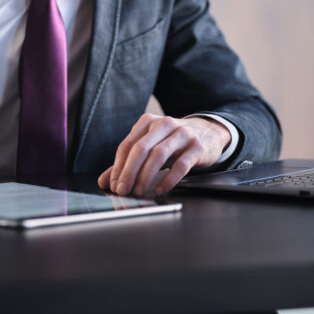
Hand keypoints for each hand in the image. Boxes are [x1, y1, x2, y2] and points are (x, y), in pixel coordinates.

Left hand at [97, 114, 230, 196]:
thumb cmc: (174, 142)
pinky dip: (168, 179)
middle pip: (141, 148)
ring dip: (146, 175)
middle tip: (123, 190)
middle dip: (129, 171)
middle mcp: (164, 124)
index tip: (114, 185)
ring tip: (139, 191)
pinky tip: (160, 189)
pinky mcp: (197, 147)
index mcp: (148, 122)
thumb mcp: (151, 148)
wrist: (208, 133)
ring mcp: (182, 134)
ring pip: (159, 154)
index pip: (127, 144)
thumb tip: (105, 180)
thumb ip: (127, 163)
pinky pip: (181, 164)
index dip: (118, 166)